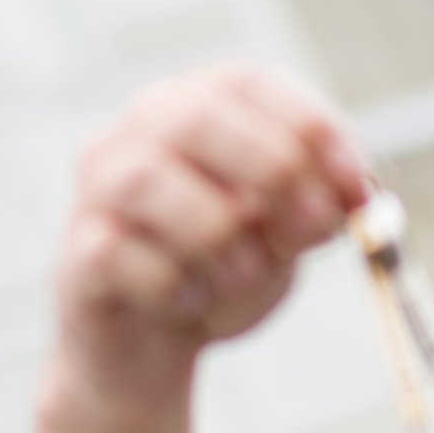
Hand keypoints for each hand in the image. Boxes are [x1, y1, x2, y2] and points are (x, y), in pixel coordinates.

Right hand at [54, 64, 371, 410]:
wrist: (153, 352)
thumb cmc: (226, 273)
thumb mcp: (289, 237)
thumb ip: (320, 209)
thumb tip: (354, 194)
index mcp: (195, 108)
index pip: (247, 80)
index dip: (309, 123)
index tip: (356, 182)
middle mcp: (135, 134)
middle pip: (196, 115)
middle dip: (271, 169)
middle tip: (313, 227)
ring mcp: (95, 192)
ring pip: (147, 181)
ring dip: (218, 235)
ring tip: (245, 275)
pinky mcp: (77, 256)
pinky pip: (119, 255)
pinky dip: (175, 286)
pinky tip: (192, 304)